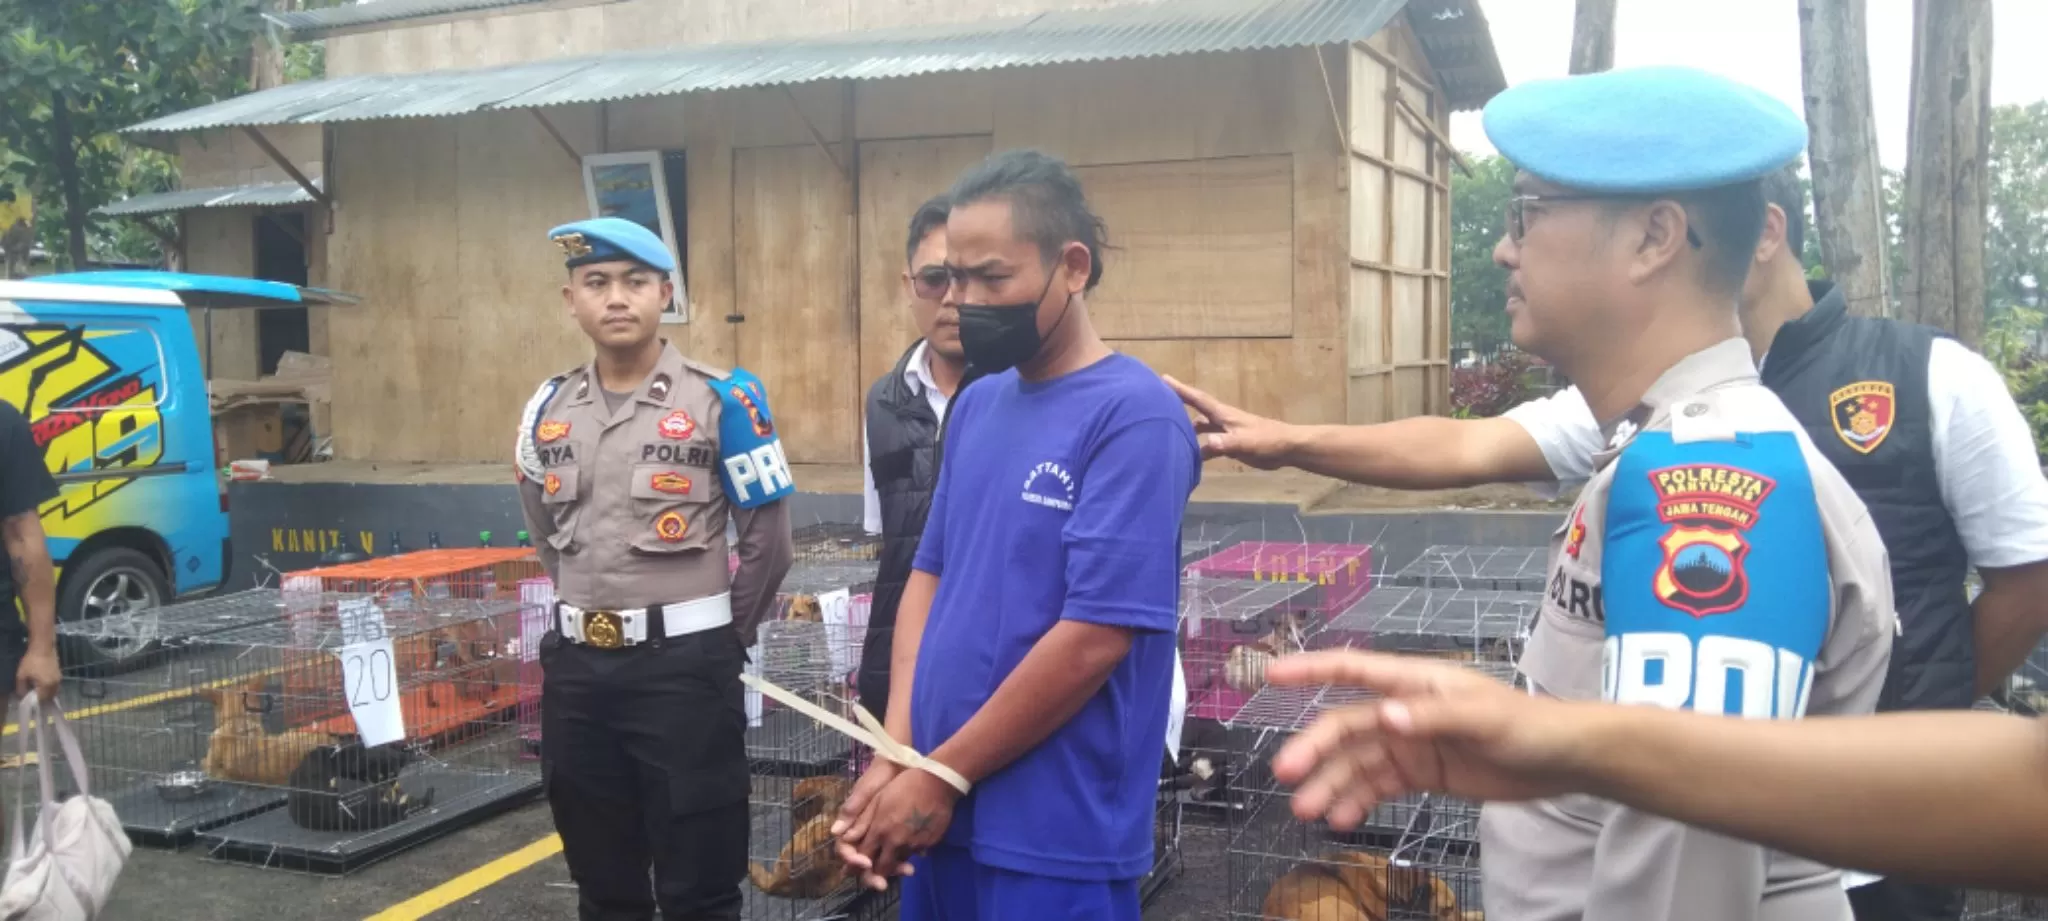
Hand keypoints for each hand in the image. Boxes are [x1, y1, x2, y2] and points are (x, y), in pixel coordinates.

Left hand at [15, 645, 57, 702]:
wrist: (43, 647)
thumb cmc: (31, 661)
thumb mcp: (21, 675)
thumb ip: (21, 687)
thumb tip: (23, 695)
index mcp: (46, 686)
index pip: (41, 699)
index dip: (35, 701)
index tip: (29, 700)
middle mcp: (55, 684)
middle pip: (50, 697)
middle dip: (42, 698)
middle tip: (33, 695)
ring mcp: (59, 678)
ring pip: (54, 691)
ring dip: (47, 693)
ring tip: (38, 689)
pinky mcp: (59, 673)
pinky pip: (55, 685)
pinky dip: (50, 687)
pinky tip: (43, 683)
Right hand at [833, 758, 901, 883]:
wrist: (901, 764)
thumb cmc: (879, 775)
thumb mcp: (865, 790)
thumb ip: (852, 810)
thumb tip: (836, 833)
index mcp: (851, 823)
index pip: (845, 850)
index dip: (852, 860)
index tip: (866, 864)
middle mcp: (863, 833)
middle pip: (862, 862)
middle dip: (871, 874)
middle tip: (883, 884)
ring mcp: (879, 834)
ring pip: (879, 861)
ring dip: (889, 869)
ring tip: (907, 870)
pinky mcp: (894, 834)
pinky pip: (895, 852)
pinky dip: (902, 859)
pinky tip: (914, 860)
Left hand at [845, 767, 957, 890]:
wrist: (937, 783)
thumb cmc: (904, 785)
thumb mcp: (878, 799)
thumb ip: (861, 821)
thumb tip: (844, 837)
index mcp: (880, 830)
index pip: (864, 857)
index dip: (858, 865)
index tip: (858, 867)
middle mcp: (895, 842)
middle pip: (883, 868)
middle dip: (877, 873)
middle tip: (876, 874)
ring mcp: (914, 845)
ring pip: (900, 862)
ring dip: (896, 862)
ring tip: (895, 858)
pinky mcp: (929, 844)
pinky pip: (917, 854)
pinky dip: (911, 852)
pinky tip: (912, 842)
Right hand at [1162, 375, 1293, 469]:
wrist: (1288, 448)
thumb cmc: (1268, 441)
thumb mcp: (1246, 443)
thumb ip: (1227, 444)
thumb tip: (1207, 443)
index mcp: (1223, 415)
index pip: (1198, 399)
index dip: (1180, 389)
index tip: (1163, 378)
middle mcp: (1222, 420)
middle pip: (1196, 412)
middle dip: (1179, 406)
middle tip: (1159, 404)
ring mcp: (1227, 432)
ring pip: (1202, 429)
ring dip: (1188, 430)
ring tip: (1169, 434)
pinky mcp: (1232, 445)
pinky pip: (1210, 445)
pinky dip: (1200, 449)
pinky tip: (1191, 458)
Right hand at [1263, 650, 1591, 828]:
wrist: (1562, 761)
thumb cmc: (1526, 725)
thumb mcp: (1483, 719)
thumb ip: (1432, 717)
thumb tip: (1384, 717)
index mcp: (1414, 682)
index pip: (1354, 670)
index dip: (1311, 670)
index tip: (1271, 676)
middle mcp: (1404, 710)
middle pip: (1347, 726)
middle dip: (1314, 749)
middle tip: (1287, 776)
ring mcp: (1410, 743)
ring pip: (1356, 762)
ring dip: (1330, 783)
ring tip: (1307, 811)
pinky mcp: (1421, 773)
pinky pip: (1378, 786)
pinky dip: (1356, 800)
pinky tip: (1340, 819)